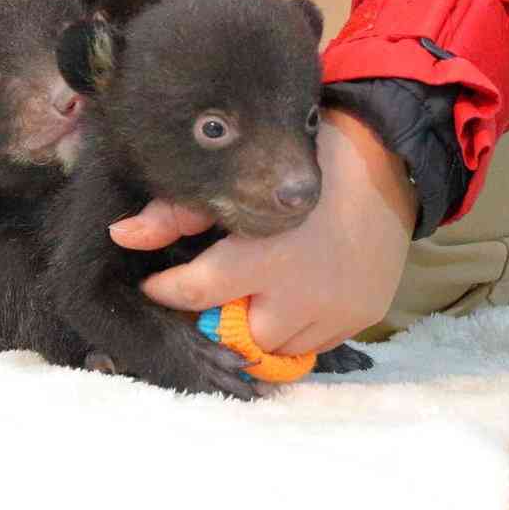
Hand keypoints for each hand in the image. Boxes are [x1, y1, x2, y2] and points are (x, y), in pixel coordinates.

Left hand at [108, 111, 417, 353]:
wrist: (387, 162)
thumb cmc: (304, 162)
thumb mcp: (240, 177)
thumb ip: (177, 213)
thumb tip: (121, 234)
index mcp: (264, 254)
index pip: (194, 294)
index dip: (166, 291)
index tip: (157, 282)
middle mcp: (302, 292)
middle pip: (233, 333)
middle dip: (213, 317)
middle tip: (208, 291)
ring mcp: (335, 310)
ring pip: (273, 348)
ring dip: (254, 327)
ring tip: (248, 292)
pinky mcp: (360, 318)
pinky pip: (312, 344)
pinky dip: (292, 328)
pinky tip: (286, 296)